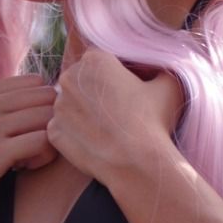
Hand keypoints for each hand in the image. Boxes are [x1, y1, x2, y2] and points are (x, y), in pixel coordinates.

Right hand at [0, 75, 56, 222]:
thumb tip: (36, 99)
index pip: (34, 82)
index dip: (41, 105)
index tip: (31, 130)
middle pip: (45, 97)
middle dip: (50, 120)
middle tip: (36, 146)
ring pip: (48, 116)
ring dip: (49, 139)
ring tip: (31, 159)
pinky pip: (43, 140)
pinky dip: (44, 155)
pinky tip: (28, 168)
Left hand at [47, 50, 182, 182]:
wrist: (137, 163)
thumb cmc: (154, 121)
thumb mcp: (169, 85)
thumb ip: (160, 69)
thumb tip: (159, 68)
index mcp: (95, 60)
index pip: (100, 60)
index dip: (114, 74)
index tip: (127, 90)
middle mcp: (69, 78)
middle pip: (81, 79)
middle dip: (95, 90)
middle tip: (116, 110)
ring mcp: (58, 106)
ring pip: (70, 103)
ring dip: (84, 111)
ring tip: (107, 128)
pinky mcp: (53, 131)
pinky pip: (63, 127)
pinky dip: (76, 133)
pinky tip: (96, 141)